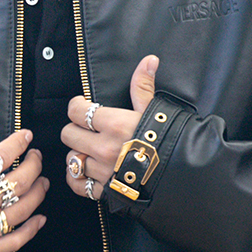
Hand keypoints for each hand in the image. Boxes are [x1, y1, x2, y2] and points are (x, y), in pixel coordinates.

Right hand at [0, 105, 47, 251]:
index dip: (18, 144)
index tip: (27, 136)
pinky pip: (14, 240)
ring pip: (21, 210)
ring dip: (38, 194)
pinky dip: (31, 230)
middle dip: (34, 167)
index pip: (0, 158)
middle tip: (37, 158)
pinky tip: (40, 218)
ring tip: (42, 182)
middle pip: (18, 183)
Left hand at [61, 55, 158, 199]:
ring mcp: (103, 171)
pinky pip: (78, 185)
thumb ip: (144, 86)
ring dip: (78, 154)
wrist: (184, 175)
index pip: (76, 111)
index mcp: (114, 125)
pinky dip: (77, 179)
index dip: (77, 106)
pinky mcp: (105, 190)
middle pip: (68, 134)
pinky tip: (84, 172)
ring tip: (88, 150)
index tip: (82, 105)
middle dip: (75, 129)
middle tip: (85, 128)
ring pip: (72, 159)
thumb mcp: (156, 111)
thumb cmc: (169, 140)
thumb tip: (149, 61)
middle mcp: (104, 148)